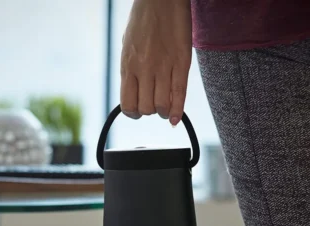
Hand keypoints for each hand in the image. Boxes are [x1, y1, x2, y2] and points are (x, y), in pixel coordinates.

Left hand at [120, 0, 191, 125]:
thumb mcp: (127, 48)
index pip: (128, 105)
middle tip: (154, 105)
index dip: (133, 114)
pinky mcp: (182, 62)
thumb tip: (133, 94)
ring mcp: (163, 66)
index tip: (138, 111)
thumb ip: (129, 72)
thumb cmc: (142, 22)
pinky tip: (175, 120)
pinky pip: (180, 94)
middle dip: (150, 112)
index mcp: (128, 66)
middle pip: (146, 109)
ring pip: (161, 105)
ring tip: (165, 106)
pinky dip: (178, 111)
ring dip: (163, 112)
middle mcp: (144, 69)